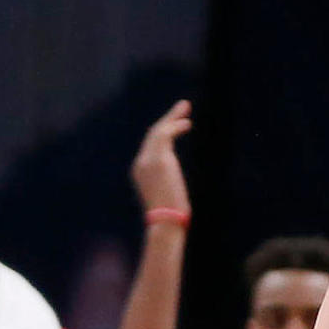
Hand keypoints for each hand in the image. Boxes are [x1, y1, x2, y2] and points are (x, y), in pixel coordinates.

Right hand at [131, 99, 191, 213]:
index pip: (151, 146)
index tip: (179, 126)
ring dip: (172, 117)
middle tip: (183, 108)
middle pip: (153, 135)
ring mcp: (147, 160)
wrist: (166, 222)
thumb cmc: (171, 218)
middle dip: (168, 120)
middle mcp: (141, 163)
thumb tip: (180, 196)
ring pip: (158, 131)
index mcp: (141, 171)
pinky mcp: (158, 159)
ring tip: (185, 106)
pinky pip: (165, 134)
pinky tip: (187, 123)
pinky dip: (175, 125)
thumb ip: (171, 187)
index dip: (165, 134)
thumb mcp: (169, 198)